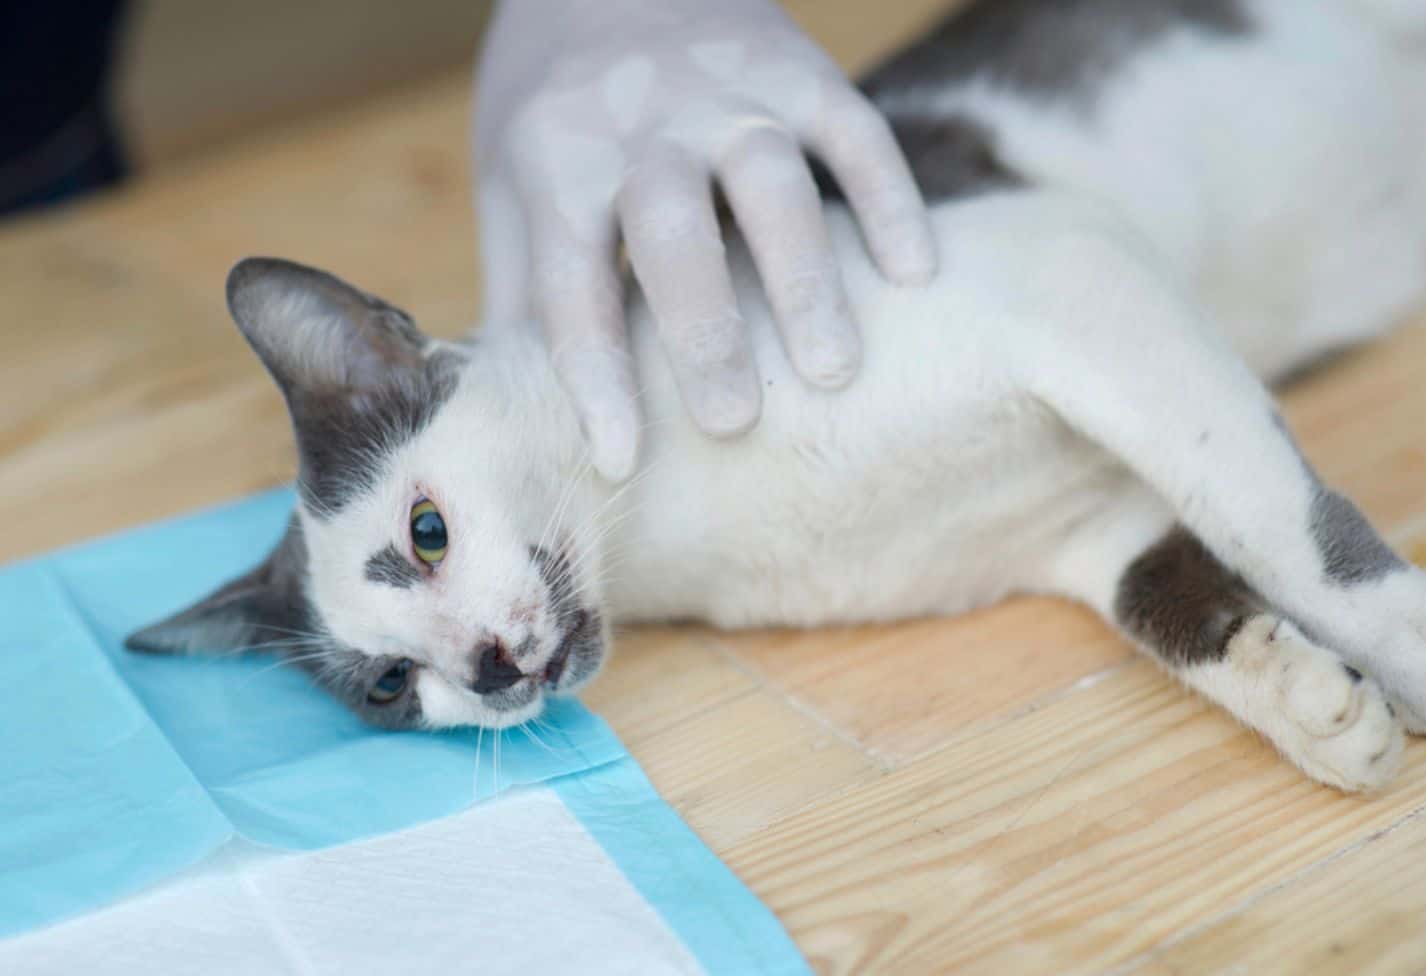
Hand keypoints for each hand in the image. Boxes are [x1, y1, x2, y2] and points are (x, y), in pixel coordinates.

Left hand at [473, 0, 936, 479]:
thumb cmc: (556, 107)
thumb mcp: (511, 183)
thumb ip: (526, 286)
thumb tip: (524, 413)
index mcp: (556, 159)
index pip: (571, 281)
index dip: (593, 375)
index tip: (621, 459)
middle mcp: (640, 123)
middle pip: (671, 228)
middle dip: (704, 330)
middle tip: (736, 421)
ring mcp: (725, 90)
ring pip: (769, 182)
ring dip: (803, 278)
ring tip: (833, 372)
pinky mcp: (796, 67)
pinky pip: (855, 131)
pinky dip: (888, 199)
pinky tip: (913, 274)